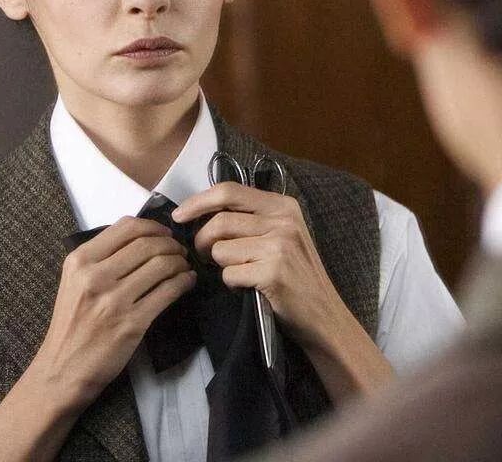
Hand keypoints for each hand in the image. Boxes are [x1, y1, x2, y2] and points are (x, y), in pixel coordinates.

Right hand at [34, 217, 194, 406]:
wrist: (62, 369)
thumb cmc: (73, 324)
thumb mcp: (75, 282)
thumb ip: (102, 258)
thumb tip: (143, 237)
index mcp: (79, 261)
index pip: (126, 226)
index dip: (154, 226)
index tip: (165, 233)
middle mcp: (94, 277)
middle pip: (149, 243)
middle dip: (172, 244)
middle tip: (179, 252)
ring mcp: (114, 300)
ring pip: (163, 264)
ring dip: (181, 262)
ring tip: (183, 267)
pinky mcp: (132, 321)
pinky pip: (170, 290)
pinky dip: (185, 282)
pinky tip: (187, 282)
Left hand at [173, 183, 349, 347]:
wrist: (322, 311)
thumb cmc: (297, 273)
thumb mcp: (283, 234)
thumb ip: (252, 218)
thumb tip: (202, 213)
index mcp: (283, 205)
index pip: (229, 191)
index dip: (198, 201)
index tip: (179, 216)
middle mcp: (283, 220)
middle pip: (219, 221)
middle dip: (202, 242)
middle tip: (205, 256)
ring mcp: (279, 246)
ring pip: (220, 250)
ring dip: (220, 266)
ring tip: (239, 272)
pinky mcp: (272, 272)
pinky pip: (229, 274)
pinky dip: (232, 284)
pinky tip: (248, 287)